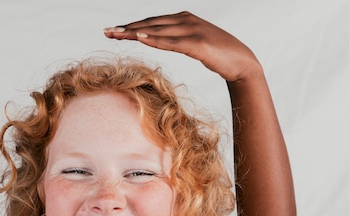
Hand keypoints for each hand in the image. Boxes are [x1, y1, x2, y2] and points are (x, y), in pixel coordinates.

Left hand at [104, 11, 260, 82]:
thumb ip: (177, 40)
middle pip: (150, 24)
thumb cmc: (218, 55)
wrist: (242, 62)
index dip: (132, 26)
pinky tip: (141, 39)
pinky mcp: (197, 44)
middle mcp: (186, 20)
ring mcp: (192, 30)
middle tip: (106, 32)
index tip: (113, 31)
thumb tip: (159, 41)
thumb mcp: (193, 45)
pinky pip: (171, 42)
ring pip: (157, 31)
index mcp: (183, 19)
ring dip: (135, 32)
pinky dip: (155, 40)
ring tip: (116, 34)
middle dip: (127, 28)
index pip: (152, 22)